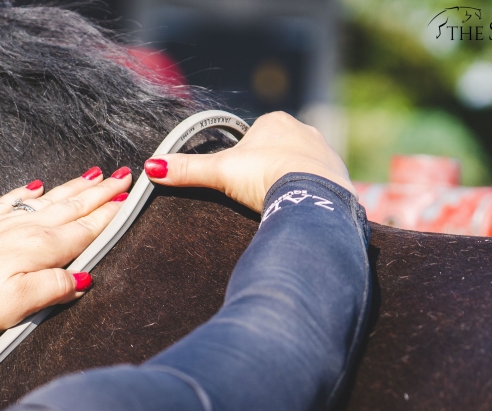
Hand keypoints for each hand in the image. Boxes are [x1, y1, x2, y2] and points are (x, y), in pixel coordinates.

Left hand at [0, 167, 132, 340]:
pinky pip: (11, 200)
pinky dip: (28, 191)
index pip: (85, 228)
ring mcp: (2, 223)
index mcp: (41, 247)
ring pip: (47, 198)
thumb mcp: (24, 304)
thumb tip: (84, 277)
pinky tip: (37, 185)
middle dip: (100, 191)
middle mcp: (25, 228)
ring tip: (94, 174)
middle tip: (123, 176)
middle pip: (72, 206)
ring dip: (73, 186)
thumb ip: (57, 286)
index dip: (110, 214)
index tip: (130, 199)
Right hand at [143, 111, 353, 212]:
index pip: (254, 134)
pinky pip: (321, 185)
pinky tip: (300, 208)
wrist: (312, 198)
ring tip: (278, 202)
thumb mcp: (221, 172)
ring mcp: (326, 153)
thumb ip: (188, 170)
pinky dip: (310, 194)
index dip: (244, 156)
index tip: (239, 177)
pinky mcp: (340, 176)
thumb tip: (151, 168)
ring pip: (301, 166)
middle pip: (279, 149)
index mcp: (276, 121)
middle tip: (256, 192)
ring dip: (291, 181)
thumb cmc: (265, 176)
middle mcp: (305, 130)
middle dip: (268, 168)